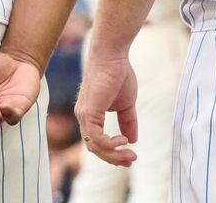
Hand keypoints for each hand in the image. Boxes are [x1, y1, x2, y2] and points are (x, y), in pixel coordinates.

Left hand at [75, 50, 137, 166]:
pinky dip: (110, 145)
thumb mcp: (125, 104)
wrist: (112, 56)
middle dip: (114, 159)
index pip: (97, 142)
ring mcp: (84, 113)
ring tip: (130, 153)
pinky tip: (123, 140)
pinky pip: (96, 137)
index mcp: (90, 114)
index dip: (113, 153)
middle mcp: (83, 115)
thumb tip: (132, 140)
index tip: (131, 155)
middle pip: (94, 148)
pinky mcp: (88, 110)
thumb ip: (127, 121)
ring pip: (94, 146)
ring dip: (114, 155)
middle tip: (132, 158)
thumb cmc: (118, 75)